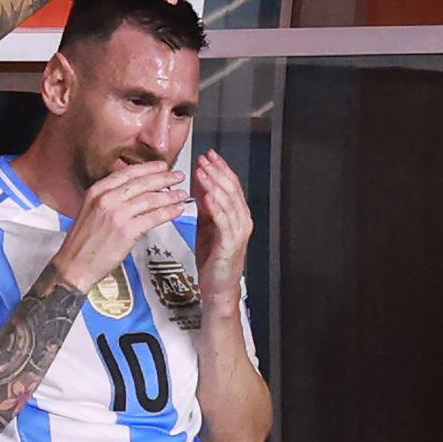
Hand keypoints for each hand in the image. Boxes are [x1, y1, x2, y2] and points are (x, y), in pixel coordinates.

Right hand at [49, 161, 187, 291]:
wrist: (74, 265)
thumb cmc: (82, 243)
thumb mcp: (90, 211)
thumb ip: (109, 198)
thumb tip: (135, 192)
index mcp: (96, 191)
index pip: (127, 173)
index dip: (148, 168)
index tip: (162, 166)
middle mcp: (106, 199)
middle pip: (142, 183)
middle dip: (164, 178)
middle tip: (178, 177)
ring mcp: (117, 215)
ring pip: (151, 199)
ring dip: (170, 196)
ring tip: (181, 194)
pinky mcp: (127, 231)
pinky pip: (154, 217)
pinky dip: (169, 212)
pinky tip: (177, 210)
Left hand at [193, 150, 253, 306]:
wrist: (218, 287)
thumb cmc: (213, 258)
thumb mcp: (207, 225)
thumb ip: (206, 205)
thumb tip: (200, 183)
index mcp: (237, 214)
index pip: (231, 185)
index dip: (220, 168)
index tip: (208, 154)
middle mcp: (242, 220)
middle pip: (232, 190)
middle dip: (217, 172)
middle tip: (205, 158)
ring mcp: (238, 232)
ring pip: (229, 203)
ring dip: (215, 185)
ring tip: (203, 171)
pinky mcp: (230, 244)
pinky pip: (224, 222)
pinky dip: (216, 207)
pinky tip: (207, 196)